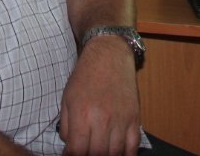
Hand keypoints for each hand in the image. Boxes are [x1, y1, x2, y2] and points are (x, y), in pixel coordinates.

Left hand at [58, 35, 140, 155]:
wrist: (109, 55)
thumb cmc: (85, 76)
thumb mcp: (66, 98)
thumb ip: (65, 125)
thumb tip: (69, 146)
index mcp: (82, 115)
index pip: (77, 152)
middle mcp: (102, 120)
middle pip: (96, 155)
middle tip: (87, 153)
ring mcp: (120, 120)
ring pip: (114, 154)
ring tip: (100, 152)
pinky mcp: (134, 118)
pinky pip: (133, 145)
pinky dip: (127, 154)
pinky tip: (119, 154)